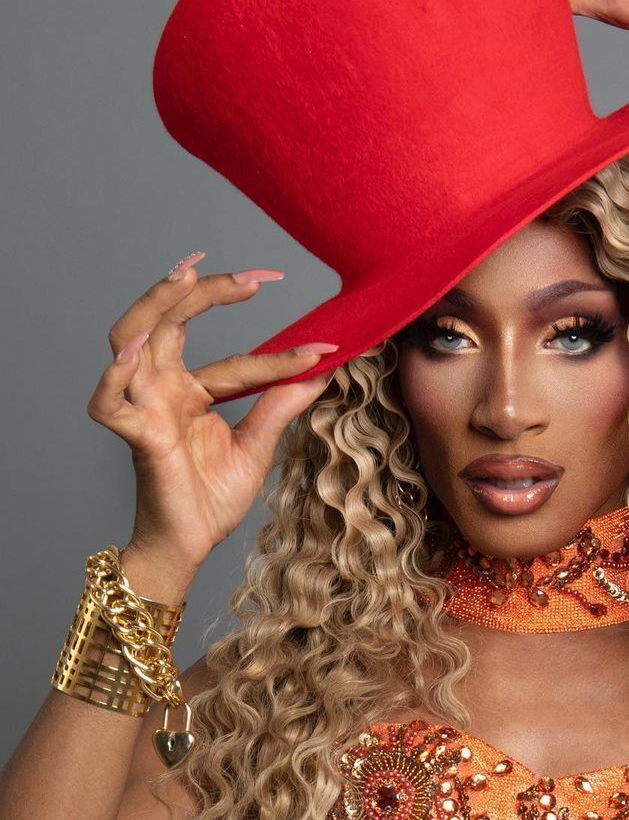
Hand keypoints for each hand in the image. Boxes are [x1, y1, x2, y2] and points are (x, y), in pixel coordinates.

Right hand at [86, 255, 338, 573]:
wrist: (191, 543)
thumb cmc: (212, 498)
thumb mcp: (258, 445)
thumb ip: (280, 404)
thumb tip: (321, 370)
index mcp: (191, 390)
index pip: (236, 357)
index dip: (280, 352)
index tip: (326, 344)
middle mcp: (163, 389)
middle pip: (170, 321)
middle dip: (205, 290)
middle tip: (251, 276)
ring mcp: (146, 408)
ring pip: (130, 340)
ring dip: (154, 305)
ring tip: (184, 277)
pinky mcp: (137, 437)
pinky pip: (110, 404)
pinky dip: (113, 377)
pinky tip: (130, 354)